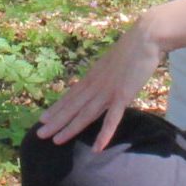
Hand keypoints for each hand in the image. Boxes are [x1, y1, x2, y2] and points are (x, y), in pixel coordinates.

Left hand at [34, 18, 162, 149]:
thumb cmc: (133, 47)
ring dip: (70, 128)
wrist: (146, 37)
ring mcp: (108, 91)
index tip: (42, 118)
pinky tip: (97, 148)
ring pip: (85, 114)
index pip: (70, 95)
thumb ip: (106, 73)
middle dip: (55, 121)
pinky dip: (104, 134)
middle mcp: (95, 85)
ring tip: (55, 141)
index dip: (56, 108)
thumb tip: (103, 78)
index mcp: (93, 76)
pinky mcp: (123, 96)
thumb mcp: (112, 61)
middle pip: (72, 106)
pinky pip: (112, 119)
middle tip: (39, 134)